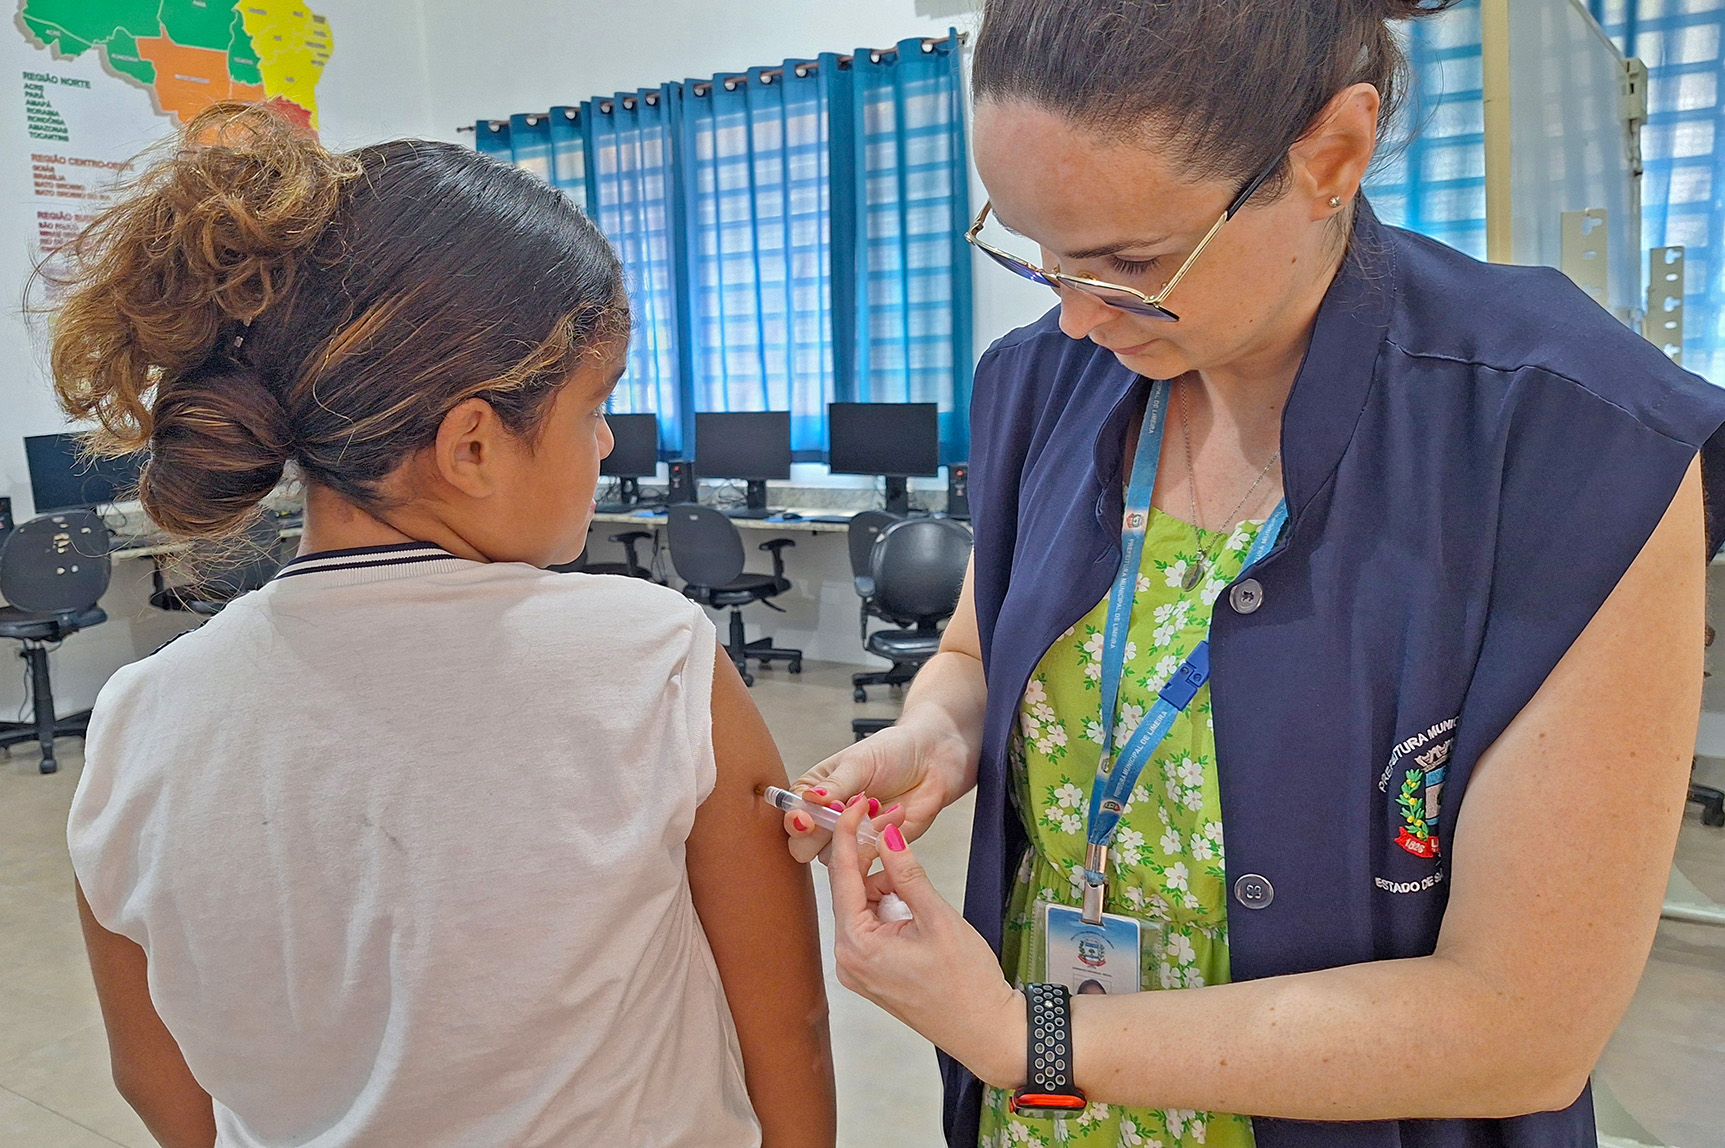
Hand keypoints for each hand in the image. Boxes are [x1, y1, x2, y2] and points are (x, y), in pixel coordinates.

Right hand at [784, 720, 969, 863]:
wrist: (934, 757)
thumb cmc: (893, 751)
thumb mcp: (859, 762)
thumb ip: (834, 786)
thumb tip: (808, 799)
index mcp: (815, 792)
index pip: (792, 817)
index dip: (796, 822)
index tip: (807, 818)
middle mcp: (829, 817)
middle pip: (805, 847)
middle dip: (822, 835)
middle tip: (842, 814)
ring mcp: (853, 834)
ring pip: (837, 856)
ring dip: (857, 834)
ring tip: (878, 804)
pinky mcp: (878, 846)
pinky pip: (869, 856)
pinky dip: (882, 836)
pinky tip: (896, 811)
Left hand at [825, 800, 1024, 1089]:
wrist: (987, 1030)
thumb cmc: (967, 980)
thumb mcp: (938, 917)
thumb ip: (907, 874)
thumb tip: (887, 835)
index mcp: (856, 945)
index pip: (843, 876)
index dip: (848, 833)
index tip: (859, 803)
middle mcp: (847, 960)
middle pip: (850, 892)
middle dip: (875, 863)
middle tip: (898, 834)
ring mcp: (858, 970)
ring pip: (863, 909)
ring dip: (887, 889)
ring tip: (923, 897)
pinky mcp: (872, 975)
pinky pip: (871, 928)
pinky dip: (890, 910)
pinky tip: (916, 912)